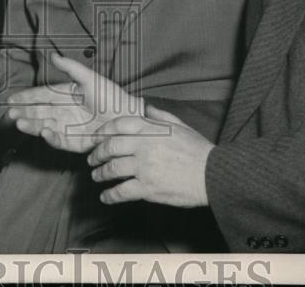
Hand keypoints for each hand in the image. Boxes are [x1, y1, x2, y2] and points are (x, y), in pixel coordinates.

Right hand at [5, 53, 143, 153]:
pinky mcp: (76, 142)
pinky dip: (51, 137)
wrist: (129, 116)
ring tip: (19, 122)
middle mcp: (64, 112)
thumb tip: (52, 55)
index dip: (26, 97)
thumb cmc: (112, 96)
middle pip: (39, 112)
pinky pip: (60, 140)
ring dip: (31, 125)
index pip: (41, 96)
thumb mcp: (91, 78)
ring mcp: (68, 127)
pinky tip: (43, 132)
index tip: (11, 99)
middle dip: (24, 113)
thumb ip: (71, 67)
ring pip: (45, 126)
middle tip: (10, 113)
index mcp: (65, 95)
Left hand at [86, 105, 212, 207]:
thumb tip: (145, 107)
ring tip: (96, 176)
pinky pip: (122, 191)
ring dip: (100, 174)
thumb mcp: (179, 125)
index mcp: (150, 129)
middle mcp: (144, 146)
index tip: (95, 138)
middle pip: (110, 147)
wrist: (213, 175)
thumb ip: (159, 115)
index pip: (117, 125)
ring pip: (112, 169)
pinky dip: (110, 195)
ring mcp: (145, 168)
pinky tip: (106, 196)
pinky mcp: (148, 188)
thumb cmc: (198, 150)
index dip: (102, 132)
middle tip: (92, 159)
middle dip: (97, 154)